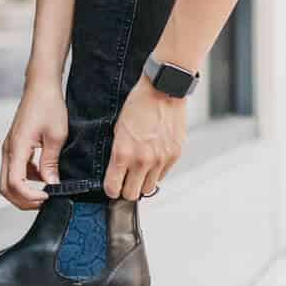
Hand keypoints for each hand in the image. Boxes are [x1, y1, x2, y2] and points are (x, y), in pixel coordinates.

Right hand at [0, 80, 67, 209]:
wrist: (41, 87)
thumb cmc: (47, 104)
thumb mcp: (57, 135)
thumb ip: (51, 162)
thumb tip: (51, 183)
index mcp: (17, 147)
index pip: (14, 183)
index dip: (30, 196)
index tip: (47, 196)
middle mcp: (9, 149)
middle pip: (5, 187)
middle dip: (23, 200)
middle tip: (44, 201)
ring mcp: (10, 148)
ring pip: (9, 180)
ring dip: (25, 190)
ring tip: (46, 189)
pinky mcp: (15, 146)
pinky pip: (16, 169)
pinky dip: (28, 179)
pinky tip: (44, 174)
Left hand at [104, 73, 186, 199]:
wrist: (163, 91)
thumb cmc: (138, 105)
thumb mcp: (117, 129)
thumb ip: (118, 154)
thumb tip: (117, 171)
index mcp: (123, 153)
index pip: (112, 188)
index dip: (110, 189)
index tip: (112, 185)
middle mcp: (142, 160)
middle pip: (132, 194)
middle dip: (126, 189)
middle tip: (126, 180)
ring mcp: (160, 159)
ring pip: (149, 188)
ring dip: (143, 181)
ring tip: (141, 167)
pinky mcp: (174, 156)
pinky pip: (163, 175)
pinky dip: (157, 171)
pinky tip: (154, 157)